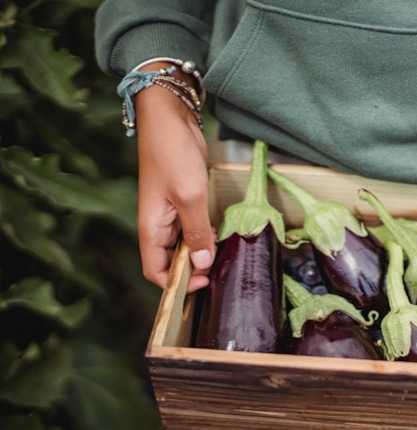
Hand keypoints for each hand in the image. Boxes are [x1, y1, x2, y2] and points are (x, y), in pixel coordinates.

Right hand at [134, 63, 215, 292]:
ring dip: (202, 253)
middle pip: (172, 261)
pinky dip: (206, 234)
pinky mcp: (184, 200)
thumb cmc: (172, 153)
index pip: (156, 271)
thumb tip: (201, 265)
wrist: (169, 116)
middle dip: (193, 271)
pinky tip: (223, 236)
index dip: (177, 284)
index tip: (204, 284)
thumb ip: (196, 232)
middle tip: (221, 273)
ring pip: (185, 245)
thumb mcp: (189, 195)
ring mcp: (171, 212)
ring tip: (225, 257)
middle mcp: (158, 225)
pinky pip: (193, 227)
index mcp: (150, 228)